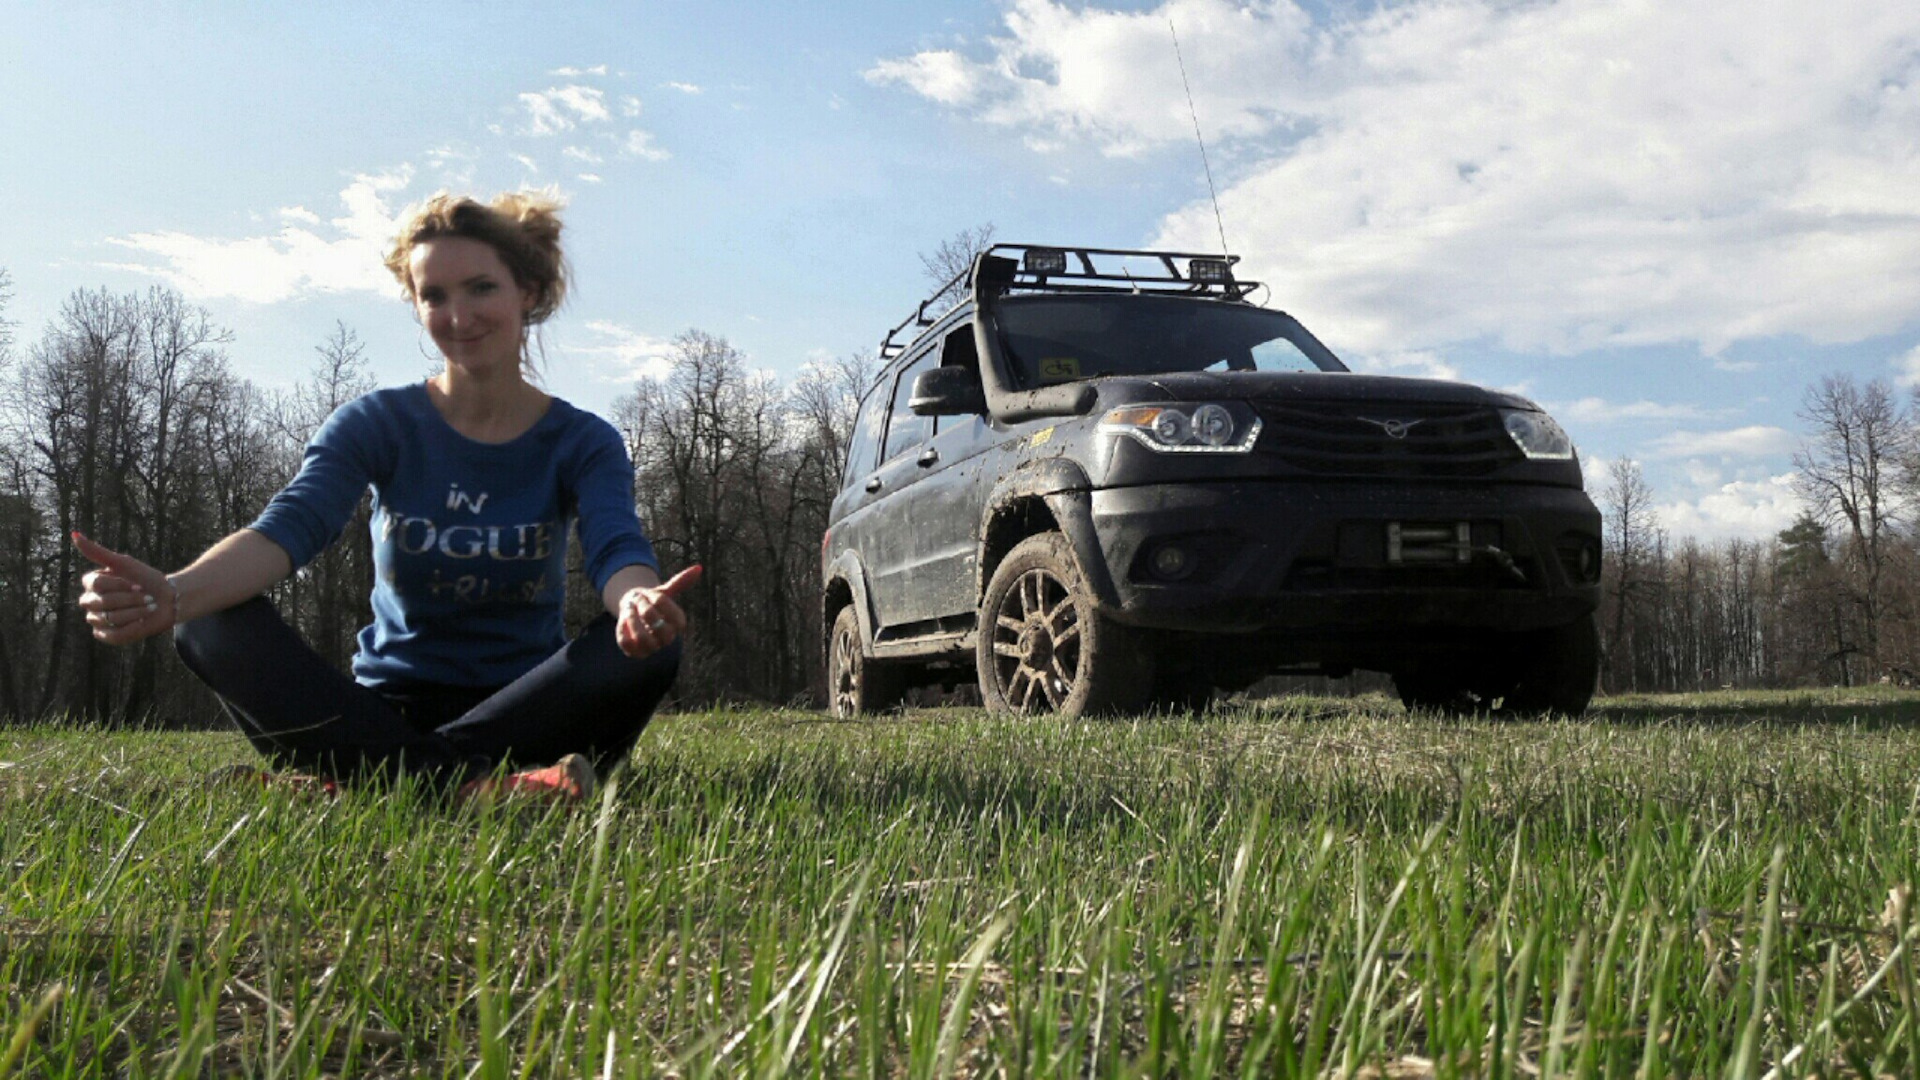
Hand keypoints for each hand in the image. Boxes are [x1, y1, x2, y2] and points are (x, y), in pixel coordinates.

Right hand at [72, 531, 176, 645]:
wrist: (167, 599)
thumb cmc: (146, 579)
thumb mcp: (124, 563)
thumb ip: (98, 552)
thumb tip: (74, 534)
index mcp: (91, 584)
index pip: (97, 584)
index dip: (120, 585)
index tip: (136, 584)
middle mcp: (90, 602)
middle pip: (102, 602)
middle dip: (129, 599)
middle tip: (146, 596)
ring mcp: (97, 620)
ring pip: (109, 619)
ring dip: (135, 612)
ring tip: (148, 607)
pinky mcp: (107, 636)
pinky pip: (113, 635)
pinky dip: (131, 628)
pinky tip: (142, 621)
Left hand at [616, 564, 701, 658]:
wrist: (632, 611)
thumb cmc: (650, 601)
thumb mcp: (664, 591)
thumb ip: (680, 582)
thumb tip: (698, 568)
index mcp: (677, 625)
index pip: (678, 620)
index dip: (663, 605)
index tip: (653, 594)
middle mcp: (667, 639)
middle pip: (660, 628)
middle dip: (647, 612)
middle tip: (638, 601)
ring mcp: (651, 648)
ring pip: (642, 639)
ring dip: (632, 620)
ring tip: (628, 609)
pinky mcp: (634, 652)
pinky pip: (626, 644)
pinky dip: (622, 629)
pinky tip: (623, 621)